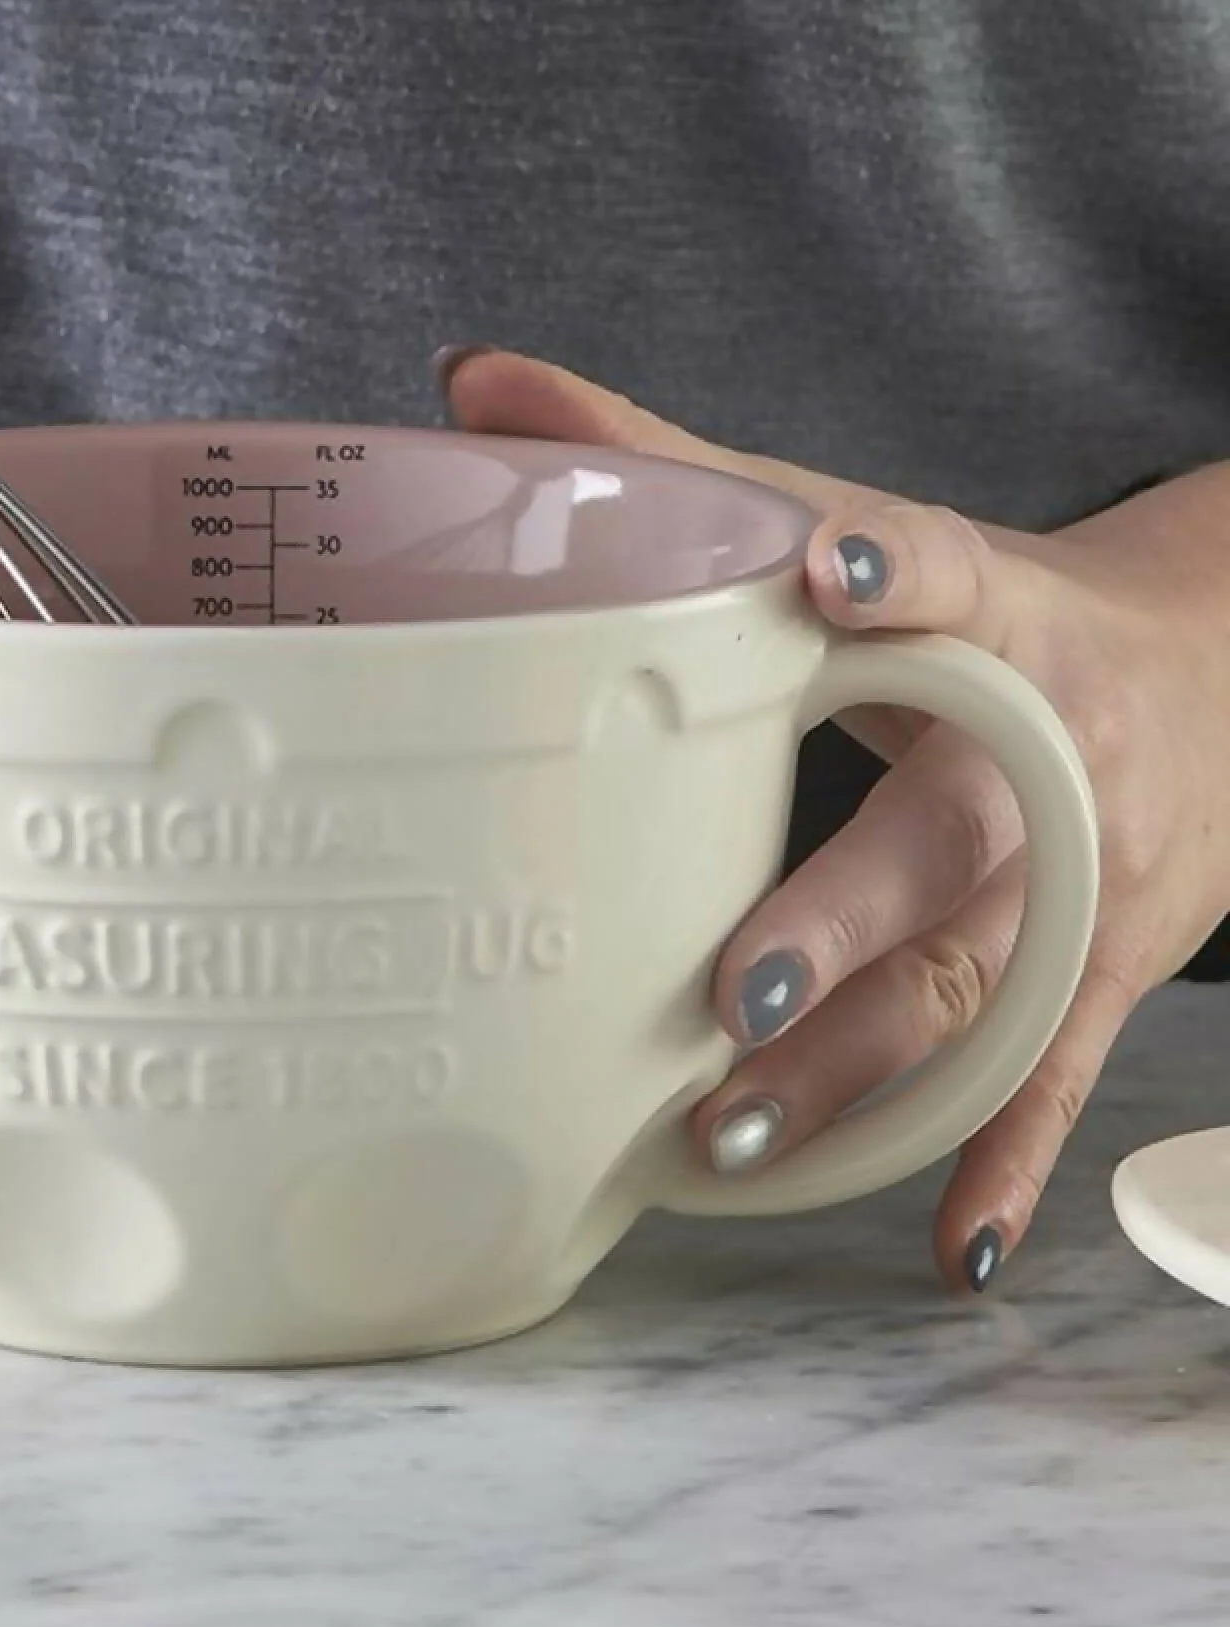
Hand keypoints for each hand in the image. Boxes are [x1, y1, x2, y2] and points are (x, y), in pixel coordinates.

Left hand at [439, 346, 1229, 1291]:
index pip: (948, 576)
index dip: (894, 572)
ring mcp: (1086, 882)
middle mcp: (1046, 755)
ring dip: (857, 1073)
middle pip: (946, 842)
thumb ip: (675, 460)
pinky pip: (1048, 1079)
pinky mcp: (1102, 973)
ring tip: (728, 1143)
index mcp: (991, 617)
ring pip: (969, 991)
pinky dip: (1004, 1162)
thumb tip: (471, 380)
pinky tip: (954, 1247)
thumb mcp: (869, 526)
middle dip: (841, 918)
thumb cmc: (986, 608)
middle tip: (726, 990)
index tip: (825, 571)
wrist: (1219, 677)